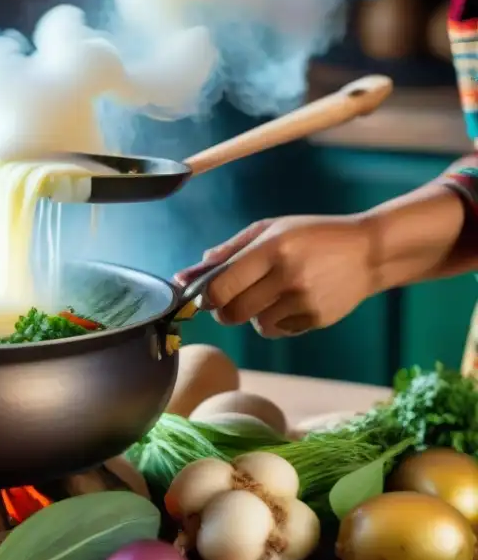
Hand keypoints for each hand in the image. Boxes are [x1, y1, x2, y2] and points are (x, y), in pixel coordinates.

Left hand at [173, 215, 376, 337]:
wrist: (370, 251)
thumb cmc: (312, 235)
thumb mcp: (271, 229)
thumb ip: (229, 251)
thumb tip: (189, 274)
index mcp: (271, 249)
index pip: (220, 288)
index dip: (205, 297)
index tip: (205, 296)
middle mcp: (287, 276)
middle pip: (232, 314)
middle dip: (223, 310)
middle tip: (230, 299)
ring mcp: (303, 301)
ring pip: (254, 325)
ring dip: (252, 315)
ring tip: (268, 295)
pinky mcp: (316, 319)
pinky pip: (277, 330)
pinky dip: (275, 321)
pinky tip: (290, 302)